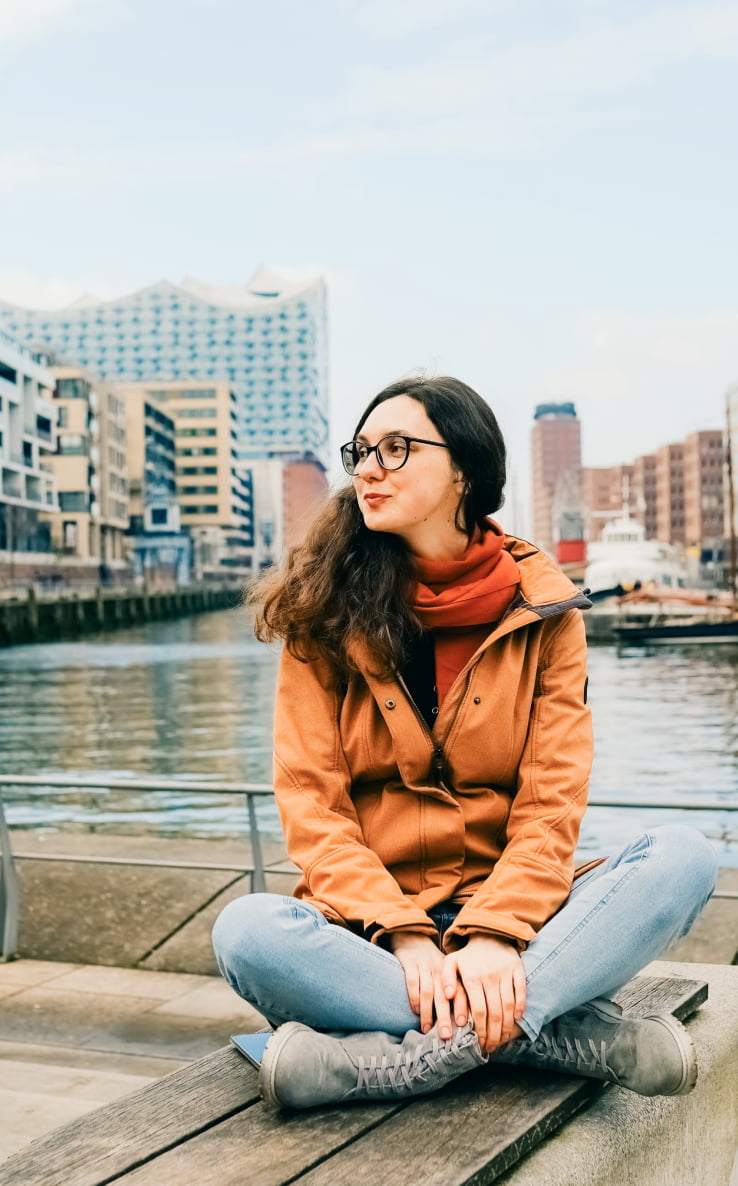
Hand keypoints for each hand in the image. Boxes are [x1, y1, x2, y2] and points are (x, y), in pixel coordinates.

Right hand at [389, 933, 454, 1038]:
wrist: (413, 936)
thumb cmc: (431, 963)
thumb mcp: (445, 972)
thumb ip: (452, 991)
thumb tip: (460, 1022)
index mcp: (452, 972)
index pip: (460, 991)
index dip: (461, 1008)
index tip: (462, 1025)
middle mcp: (440, 969)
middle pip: (444, 996)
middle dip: (445, 1017)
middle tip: (446, 1036)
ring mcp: (424, 965)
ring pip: (428, 992)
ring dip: (427, 1013)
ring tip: (427, 1030)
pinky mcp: (409, 962)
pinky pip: (412, 982)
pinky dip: (414, 998)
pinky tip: (414, 1011)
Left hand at [442, 935, 525, 1052]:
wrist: (489, 934)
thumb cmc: (468, 956)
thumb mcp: (451, 962)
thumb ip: (445, 979)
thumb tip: (447, 996)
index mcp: (471, 977)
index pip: (478, 1011)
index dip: (480, 1030)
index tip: (480, 1044)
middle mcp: (489, 975)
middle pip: (494, 1012)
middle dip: (494, 1034)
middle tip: (492, 1047)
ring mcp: (505, 972)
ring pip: (508, 1006)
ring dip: (507, 1026)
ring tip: (503, 1040)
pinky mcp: (517, 968)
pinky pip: (521, 991)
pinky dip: (520, 1007)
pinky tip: (517, 1020)